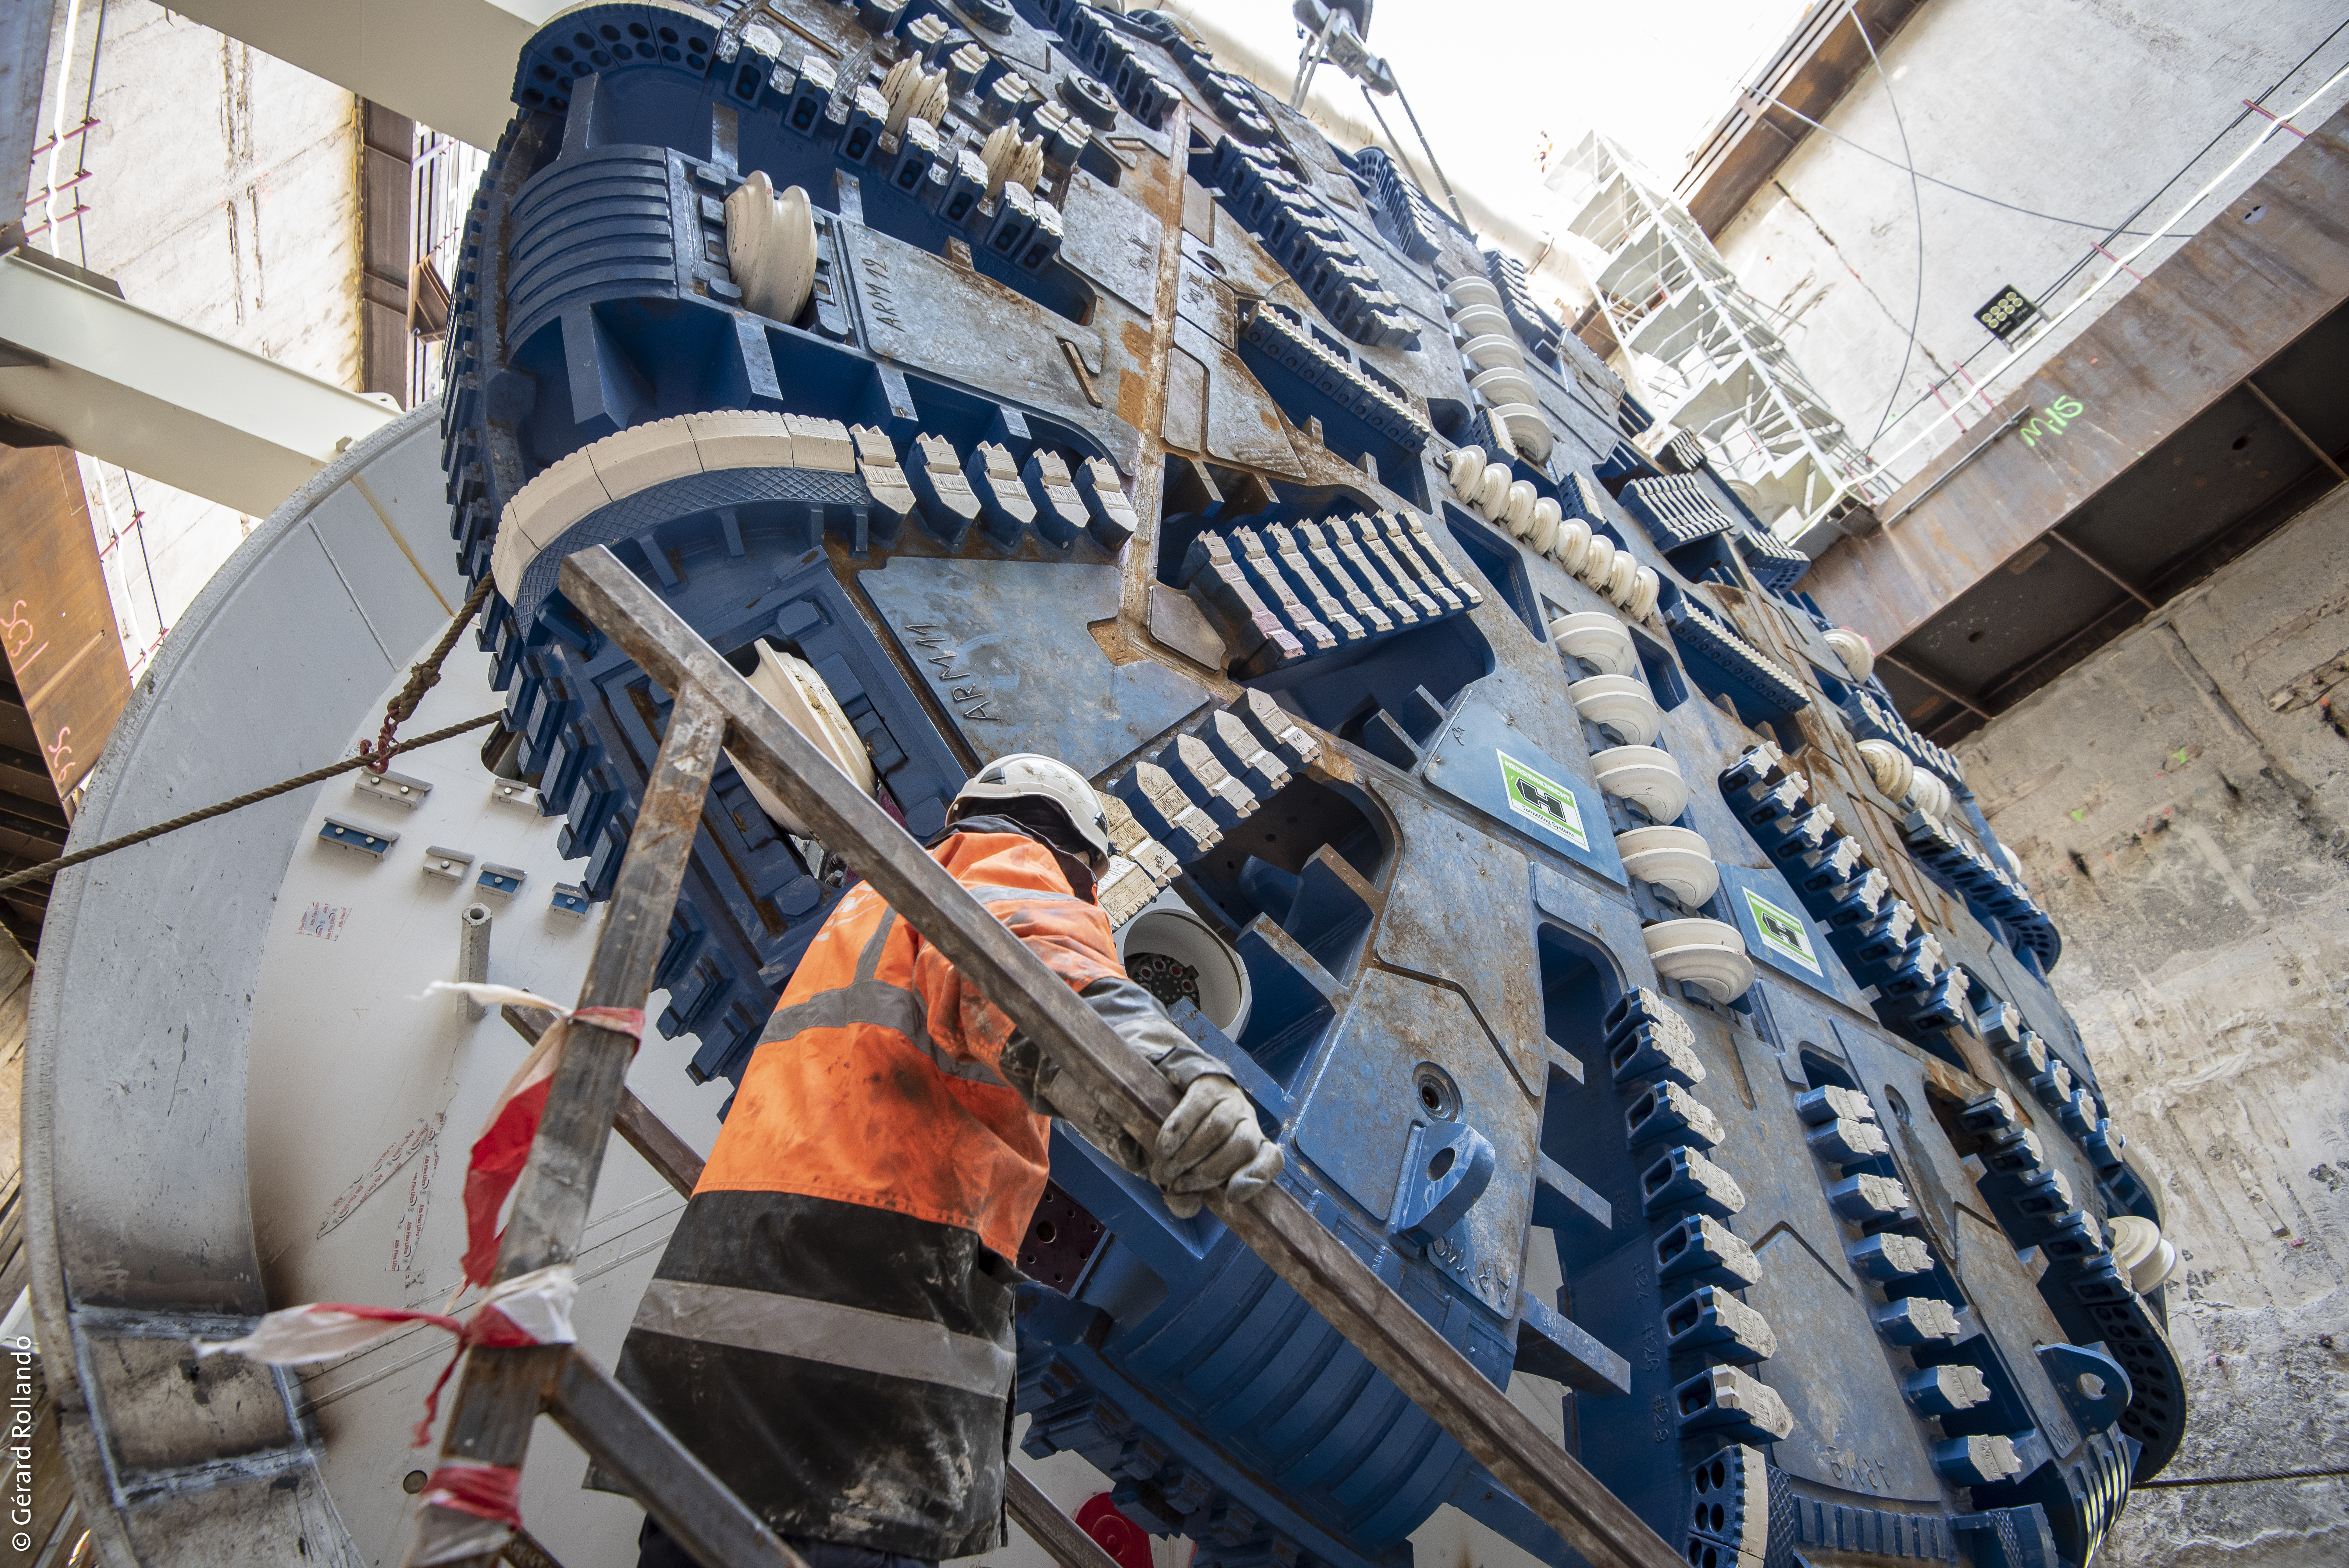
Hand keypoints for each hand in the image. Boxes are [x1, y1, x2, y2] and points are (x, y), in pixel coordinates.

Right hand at [1151, 1074, 1282, 1217]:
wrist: (1175, 1089)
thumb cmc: (1184, 1142)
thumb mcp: (1186, 1173)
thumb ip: (1187, 1195)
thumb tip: (1185, 1204)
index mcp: (1252, 1147)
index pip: (1272, 1160)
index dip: (1256, 1177)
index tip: (1231, 1195)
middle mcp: (1248, 1121)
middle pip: (1242, 1146)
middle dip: (1207, 1173)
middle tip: (1177, 1185)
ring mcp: (1231, 1100)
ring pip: (1219, 1127)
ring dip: (1188, 1155)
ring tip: (1164, 1170)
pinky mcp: (1208, 1083)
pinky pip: (1196, 1108)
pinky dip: (1178, 1132)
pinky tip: (1163, 1149)